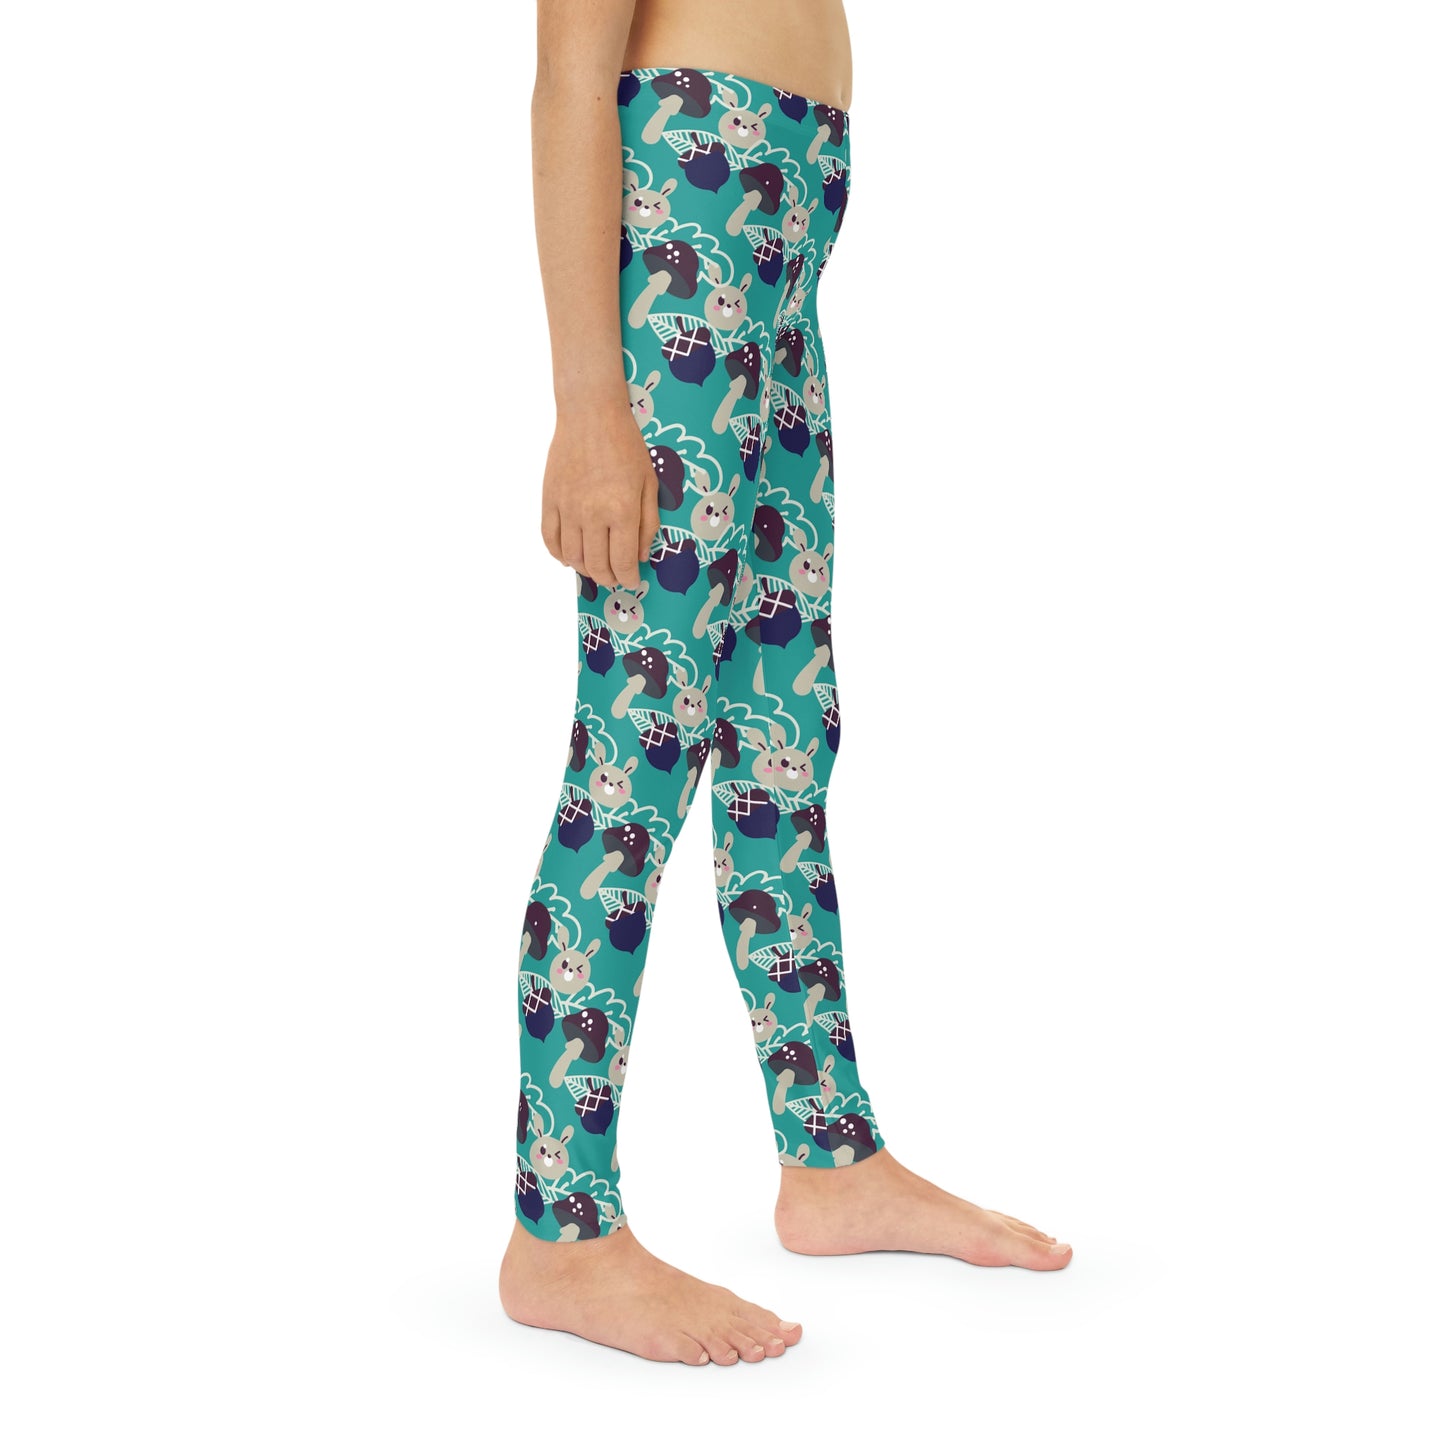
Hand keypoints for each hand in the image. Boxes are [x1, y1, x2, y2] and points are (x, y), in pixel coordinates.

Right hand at [540, 405, 659, 590]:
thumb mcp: (649, 483)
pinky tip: (570, 557)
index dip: (629, 578)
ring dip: (585, 570)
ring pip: (572, 557)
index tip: (632, 581)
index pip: (622, 562)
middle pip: (597, 565)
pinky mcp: (550, 500)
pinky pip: (549, 539)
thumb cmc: (625, 446)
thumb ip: (647, 523)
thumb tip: (639, 556)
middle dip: (609, 578)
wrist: (590, 415)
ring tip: (596, 568)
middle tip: (616, 577)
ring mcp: (567, 508)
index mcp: (621, 510)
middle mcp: (592, 514)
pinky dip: (559, 554)